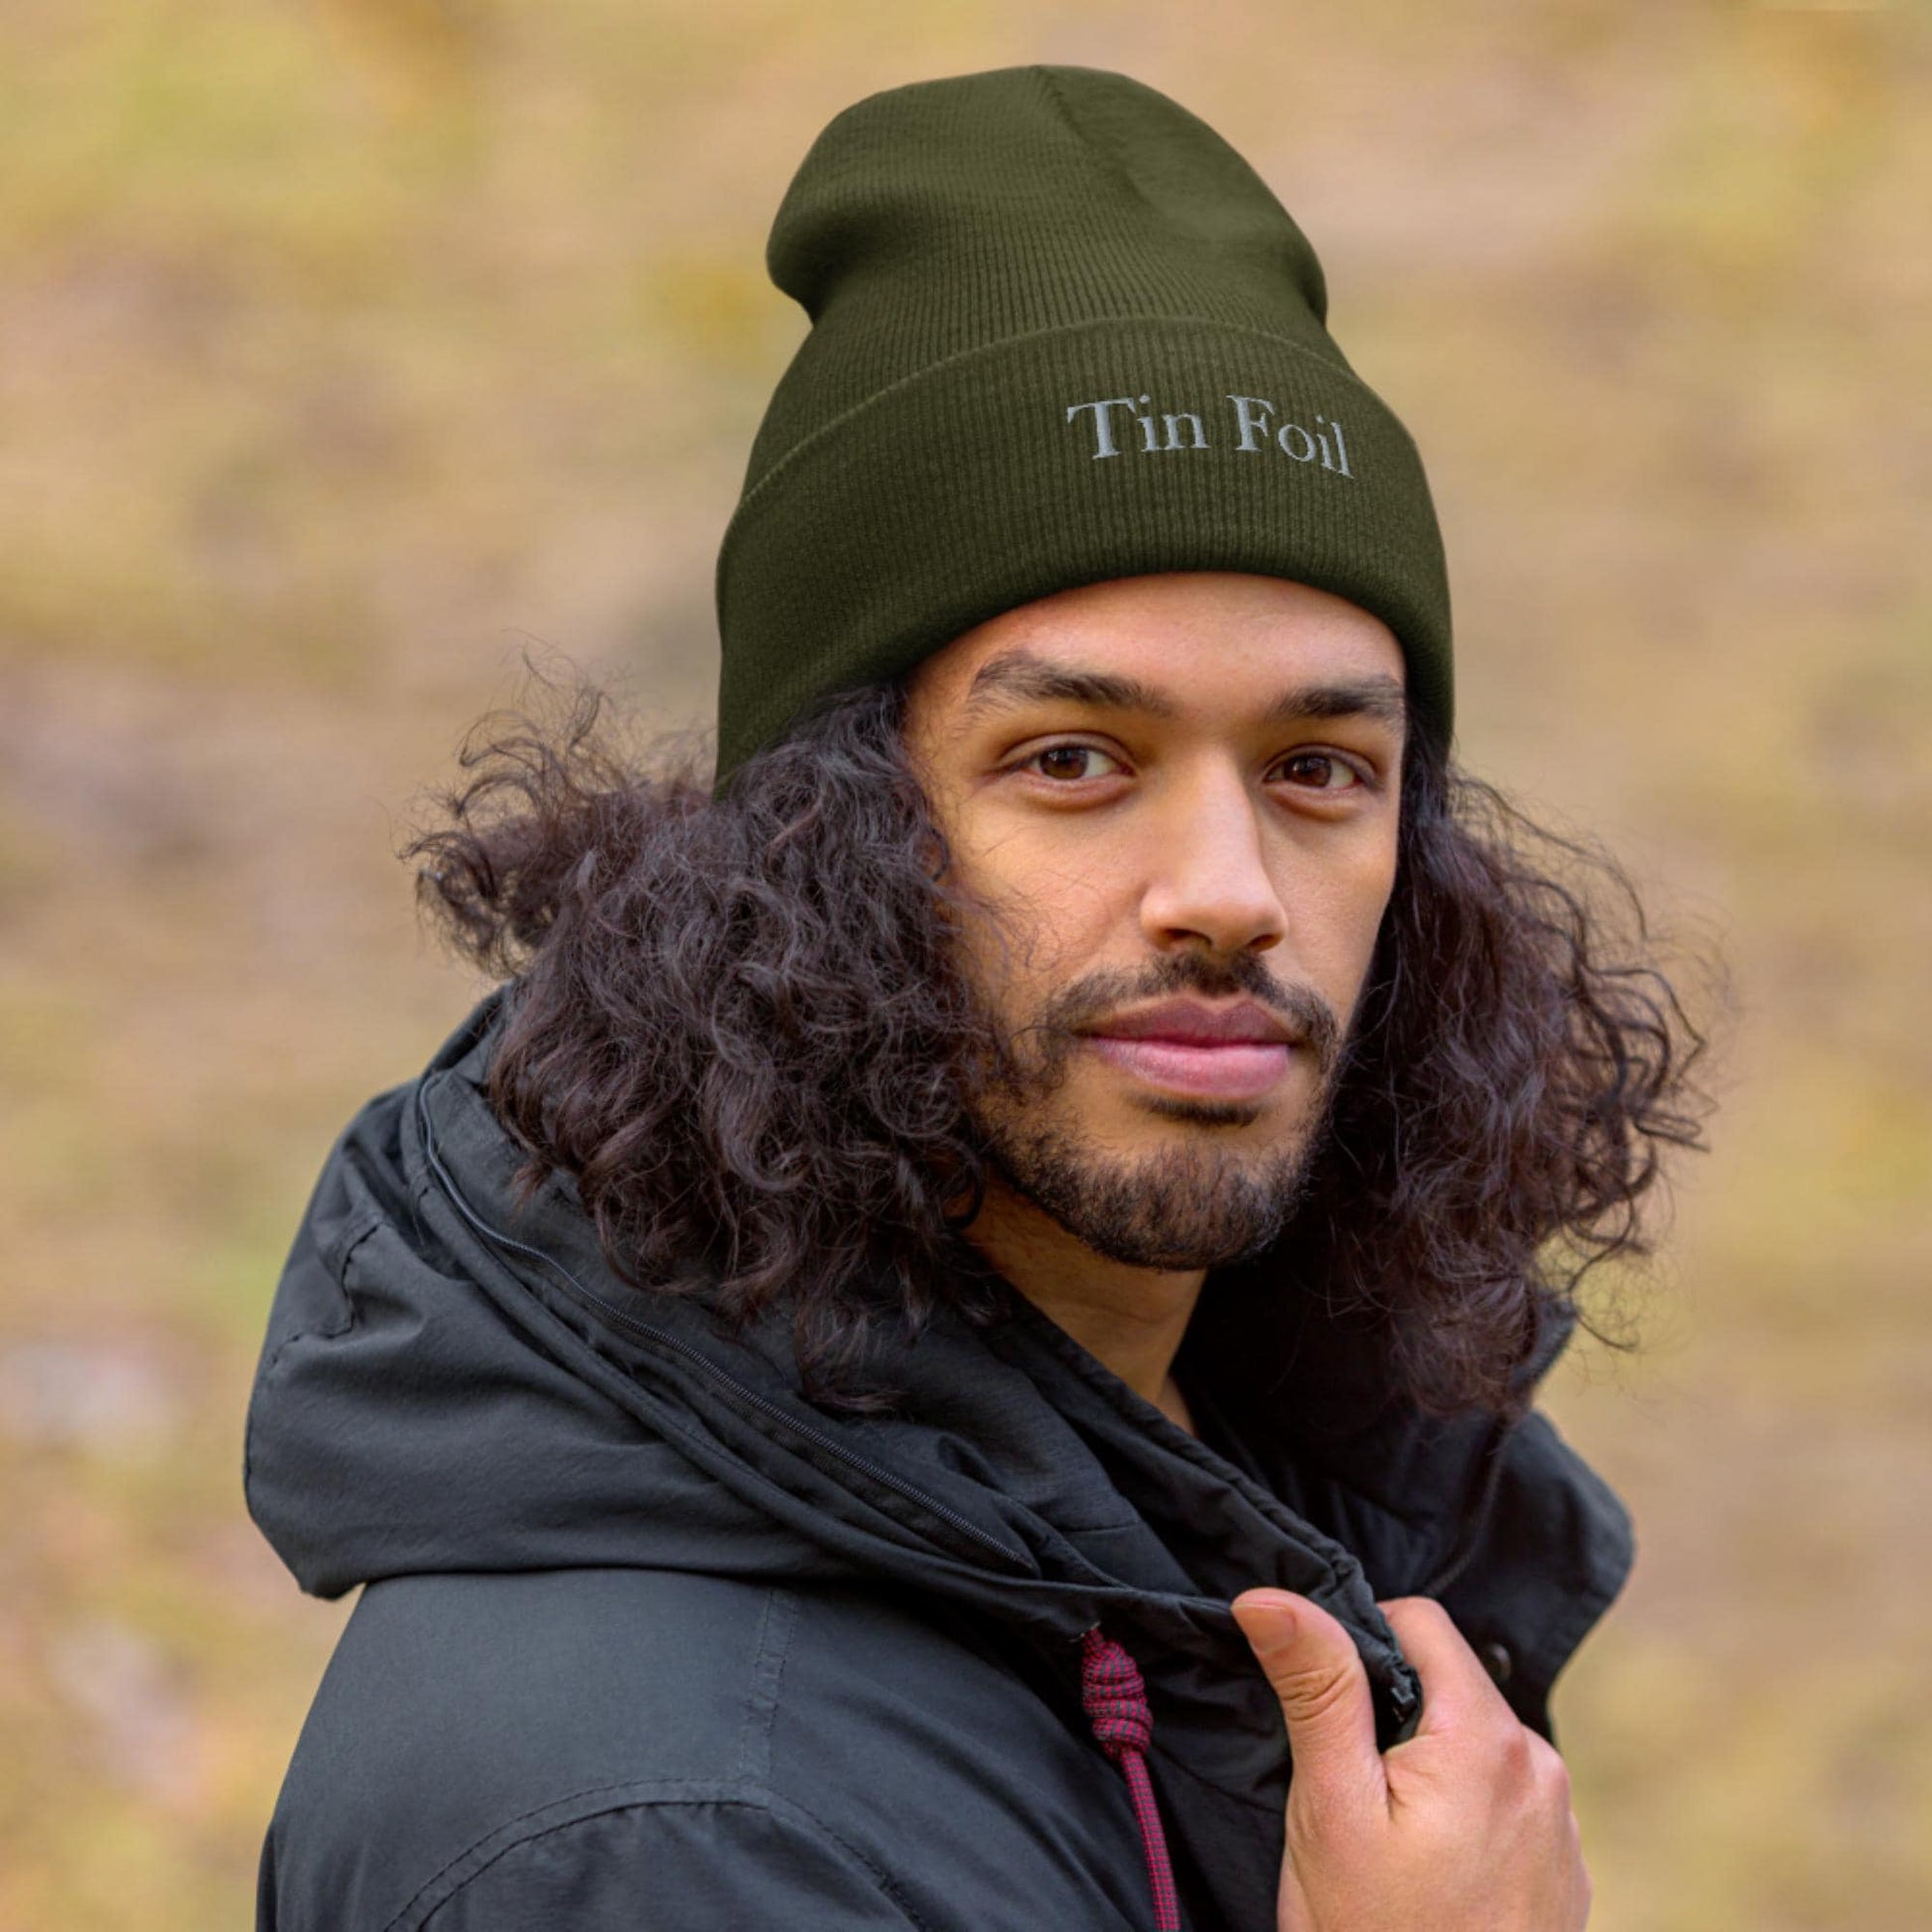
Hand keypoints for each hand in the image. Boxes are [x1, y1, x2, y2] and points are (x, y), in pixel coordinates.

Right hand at [1230, 1589, 1589, 1930]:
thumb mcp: (1329, 1808)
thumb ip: (1316, 1687)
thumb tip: (1271, 1594)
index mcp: (1489, 1739)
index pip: (1420, 1622)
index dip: (1358, 1644)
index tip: (1323, 1711)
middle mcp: (1543, 1769)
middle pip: (1449, 1684)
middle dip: (1391, 1714)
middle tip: (1346, 1793)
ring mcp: (1562, 1826)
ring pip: (1474, 1744)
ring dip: (1427, 1765)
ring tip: (1385, 1846)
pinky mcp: (1564, 1873)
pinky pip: (1503, 1802)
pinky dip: (1461, 1814)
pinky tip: (1427, 1878)